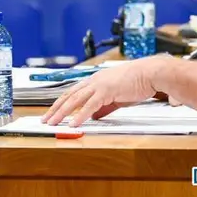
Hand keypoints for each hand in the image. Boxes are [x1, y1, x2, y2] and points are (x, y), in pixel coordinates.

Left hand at [41, 55, 173, 126]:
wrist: (151, 73)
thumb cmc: (139, 82)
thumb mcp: (119, 96)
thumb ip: (105, 106)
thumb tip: (95, 116)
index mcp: (97, 80)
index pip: (74, 91)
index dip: (62, 102)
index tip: (54, 112)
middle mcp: (95, 80)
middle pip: (70, 95)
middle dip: (56, 108)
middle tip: (46, 119)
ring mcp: (100, 84)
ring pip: (75, 99)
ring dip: (62, 112)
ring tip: (53, 122)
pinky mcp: (106, 90)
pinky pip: (89, 105)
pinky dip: (80, 115)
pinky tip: (73, 123)